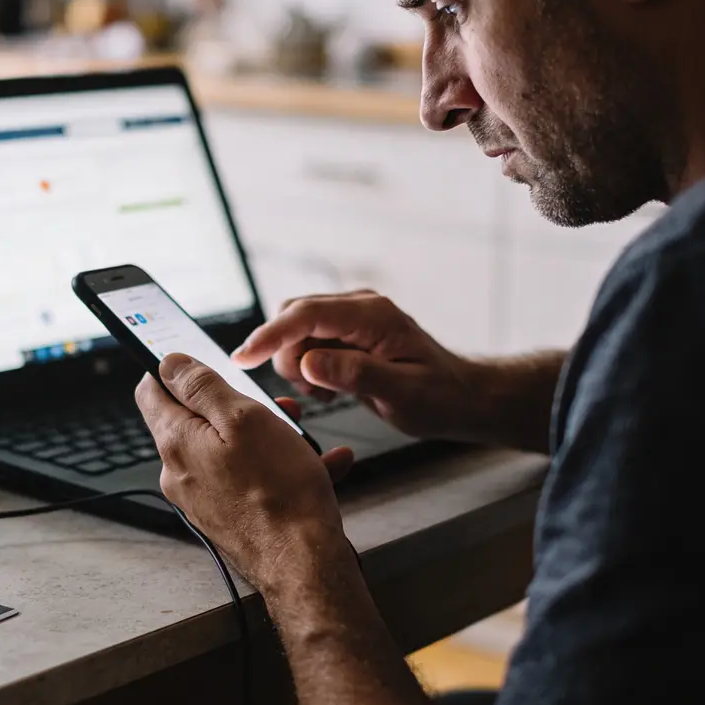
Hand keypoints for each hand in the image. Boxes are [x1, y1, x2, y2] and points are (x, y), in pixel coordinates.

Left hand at [136, 353, 354, 591]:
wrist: (304, 565)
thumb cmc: (279, 492)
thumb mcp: (244, 418)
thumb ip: (202, 386)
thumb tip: (169, 363)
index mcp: (177, 442)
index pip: (151, 392)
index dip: (171, 369)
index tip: (195, 361)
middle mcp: (181, 472)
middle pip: (197, 420)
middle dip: (237, 404)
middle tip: (271, 402)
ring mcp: (204, 498)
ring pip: (231, 449)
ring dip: (266, 434)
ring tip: (300, 434)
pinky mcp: (229, 517)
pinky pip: (252, 480)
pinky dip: (282, 467)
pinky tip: (321, 464)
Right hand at [231, 290, 479, 440]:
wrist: (461, 397)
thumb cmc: (440, 397)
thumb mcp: (402, 394)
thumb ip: (355, 375)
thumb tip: (308, 362)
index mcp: (372, 315)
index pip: (306, 315)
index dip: (270, 335)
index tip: (243, 358)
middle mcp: (359, 307)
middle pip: (293, 317)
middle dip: (284, 354)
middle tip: (307, 392)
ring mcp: (351, 318)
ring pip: (296, 332)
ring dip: (296, 364)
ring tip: (325, 394)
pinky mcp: (346, 333)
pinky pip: (307, 342)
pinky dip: (306, 368)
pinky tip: (328, 389)